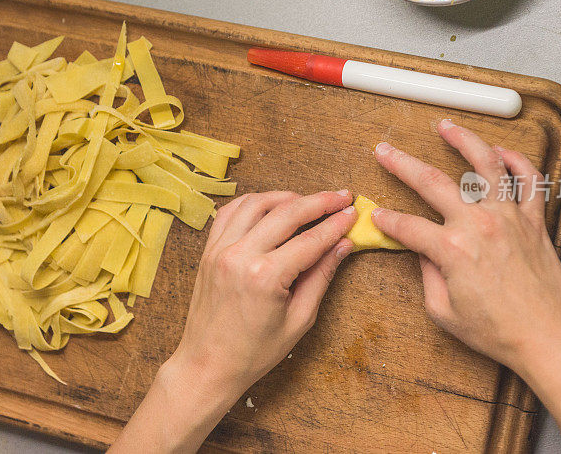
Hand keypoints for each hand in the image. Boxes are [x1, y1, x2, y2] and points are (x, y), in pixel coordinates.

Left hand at [174, 189, 355, 394]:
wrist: (207, 365)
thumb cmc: (253, 352)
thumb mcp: (298, 320)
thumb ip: (321, 277)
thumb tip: (343, 245)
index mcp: (265, 277)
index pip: (310, 240)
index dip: (336, 224)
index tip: (353, 212)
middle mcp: (240, 255)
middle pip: (286, 212)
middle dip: (319, 201)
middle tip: (341, 196)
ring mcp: (220, 250)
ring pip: (256, 203)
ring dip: (286, 197)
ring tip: (308, 201)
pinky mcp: (209, 250)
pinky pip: (230, 212)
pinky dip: (253, 202)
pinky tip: (271, 205)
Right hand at [371, 119, 560, 452]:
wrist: (549, 338)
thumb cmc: (500, 332)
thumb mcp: (444, 311)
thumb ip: (427, 275)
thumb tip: (422, 251)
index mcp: (452, 250)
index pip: (407, 225)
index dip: (386, 220)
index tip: (376, 215)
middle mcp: (480, 225)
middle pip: (432, 182)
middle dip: (402, 164)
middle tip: (385, 151)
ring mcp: (509, 218)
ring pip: (485, 164)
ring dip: (463, 140)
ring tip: (446, 126)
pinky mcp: (534, 220)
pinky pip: (530, 180)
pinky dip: (517, 160)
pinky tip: (501, 151)